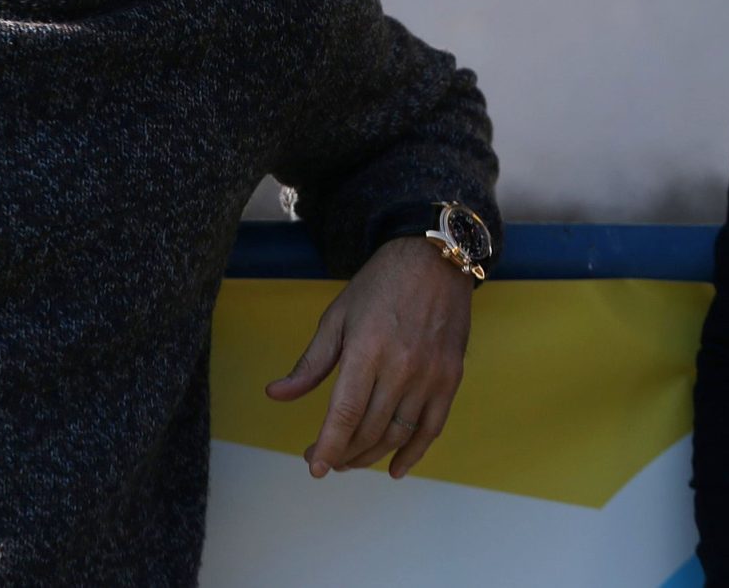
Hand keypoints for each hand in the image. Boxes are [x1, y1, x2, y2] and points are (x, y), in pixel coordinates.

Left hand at [264, 236, 473, 478]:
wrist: (437, 260)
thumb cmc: (382, 284)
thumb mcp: (338, 316)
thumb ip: (311, 362)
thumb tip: (276, 395)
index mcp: (368, 349)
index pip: (345, 413)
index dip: (328, 446)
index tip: (314, 467)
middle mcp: (402, 366)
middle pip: (370, 429)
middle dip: (343, 453)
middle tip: (326, 459)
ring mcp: (431, 374)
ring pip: (398, 433)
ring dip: (372, 455)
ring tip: (351, 460)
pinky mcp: (451, 377)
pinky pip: (432, 427)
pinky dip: (414, 453)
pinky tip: (395, 468)